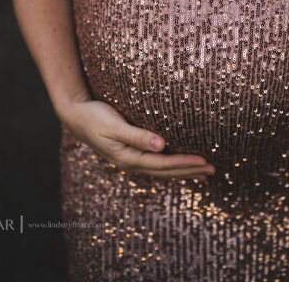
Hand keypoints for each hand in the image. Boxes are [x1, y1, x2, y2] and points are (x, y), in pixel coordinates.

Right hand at [56, 98, 215, 180]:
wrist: (75, 116)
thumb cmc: (95, 116)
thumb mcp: (115, 125)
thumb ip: (137, 135)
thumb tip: (162, 145)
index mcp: (129, 158)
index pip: (164, 165)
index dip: (185, 164)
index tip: (205, 162)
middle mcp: (131, 163)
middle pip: (166, 172)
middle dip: (190, 172)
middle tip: (213, 171)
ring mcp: (130, 160)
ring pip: (162, 171)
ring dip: (183, 172)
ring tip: (203, 173)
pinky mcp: (130, 154)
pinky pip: (155, 165)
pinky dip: (171, 167)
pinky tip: (180, 165)